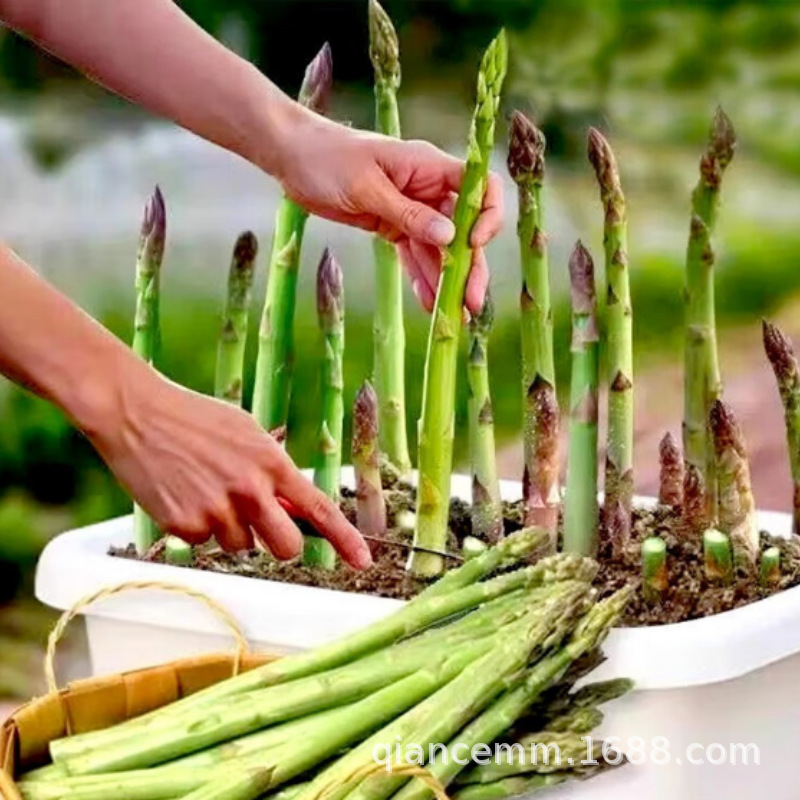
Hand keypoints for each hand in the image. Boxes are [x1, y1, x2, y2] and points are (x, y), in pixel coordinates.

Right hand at [90, 364, 372, 568]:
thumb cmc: (196, 419)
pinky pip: (204, 542)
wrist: (137, 413)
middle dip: (278, 544)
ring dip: (230, 528)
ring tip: (206, 489)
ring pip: (240, 546)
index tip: (364, 562)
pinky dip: (198, 526)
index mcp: (271, 464)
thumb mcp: (246, 434)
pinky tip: (183, 494)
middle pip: (284, 548)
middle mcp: (249, 491)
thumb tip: (291, 507)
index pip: (319, 510)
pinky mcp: (184, 525)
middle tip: (261, 526)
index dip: (345, 540)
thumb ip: (272, 471)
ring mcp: (217, 510)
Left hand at [271, 111, 502, 313]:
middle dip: (470, 266)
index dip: (486, 216)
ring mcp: (412, 210)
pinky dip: (421, 278)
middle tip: (470, 303)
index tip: (472, 244)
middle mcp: (427, 189)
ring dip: (447, 281)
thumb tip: (450, 237)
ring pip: (440, 249)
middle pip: (463, 229)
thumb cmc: (328, 158)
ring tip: (452, 317)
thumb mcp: (367, 187)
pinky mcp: (393, 226)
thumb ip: (408, 214)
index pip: (479, 187)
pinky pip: (414, 255)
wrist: (293, 158)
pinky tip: (428, 304)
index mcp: (429, 167)